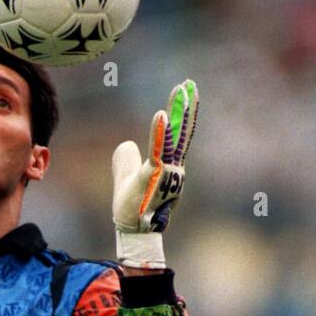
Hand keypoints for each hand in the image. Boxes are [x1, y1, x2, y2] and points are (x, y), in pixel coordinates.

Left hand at [112, 79, 197, 267]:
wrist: (134, 232)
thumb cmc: (132, 209)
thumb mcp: (127, 178)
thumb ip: (127, 160)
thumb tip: (126, 144)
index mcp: (168, 167)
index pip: (176, 136)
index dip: (181, 114)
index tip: (185, 92)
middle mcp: (173, 168)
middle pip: (181, 132)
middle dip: (186, 107)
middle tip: (190, 84)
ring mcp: (166, 173)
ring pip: (174, 138)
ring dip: (178, 113)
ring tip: (181, 91)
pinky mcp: (154, 177)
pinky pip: (158, 152)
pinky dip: (159, 133)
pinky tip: (161, 114)